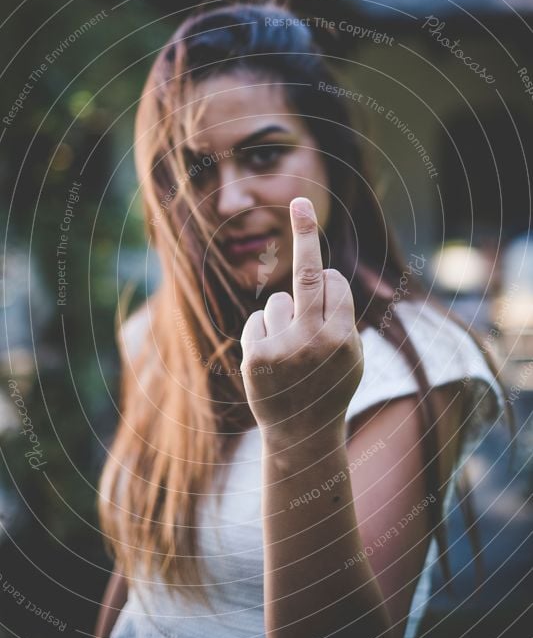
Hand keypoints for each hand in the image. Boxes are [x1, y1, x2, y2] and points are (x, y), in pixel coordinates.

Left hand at [239, 197, 363, 442]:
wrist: (301, 436)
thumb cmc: (330, 388)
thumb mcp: (352, 357)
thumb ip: (343, 319)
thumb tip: (327, 274)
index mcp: (345, 340)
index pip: (334, 283)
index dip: (329, 282)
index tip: (320, 254)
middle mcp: (315, 343)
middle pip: (311, 275)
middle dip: (306, 234)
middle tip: (298, 201)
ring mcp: (283, 349)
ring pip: (279, 301)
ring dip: (284, 317)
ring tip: (290, 353)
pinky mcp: (256, 356)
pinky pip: (259, 320)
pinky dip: (264, 333)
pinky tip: (272, 360)